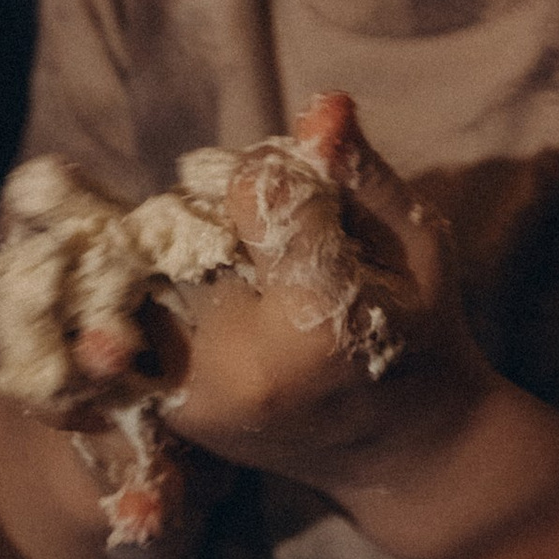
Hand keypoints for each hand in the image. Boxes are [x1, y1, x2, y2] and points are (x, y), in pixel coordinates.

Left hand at [153, 117, 558, 558]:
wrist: (405, 454)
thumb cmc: (421, 334)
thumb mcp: (418, 246)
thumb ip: (362, 176)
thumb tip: (322, 104)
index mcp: (313, 321)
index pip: (254, 193)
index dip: (274, 177)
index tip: (298, 190)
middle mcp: (241, 366)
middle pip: (191, 230)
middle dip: (221, 217)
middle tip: (263, 240)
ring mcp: (198, 396)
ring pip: (152, 273)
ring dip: (181, 254)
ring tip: (238, 275)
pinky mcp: (174, 411)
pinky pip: (136, 325)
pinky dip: (151, 297)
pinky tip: (187, 293)